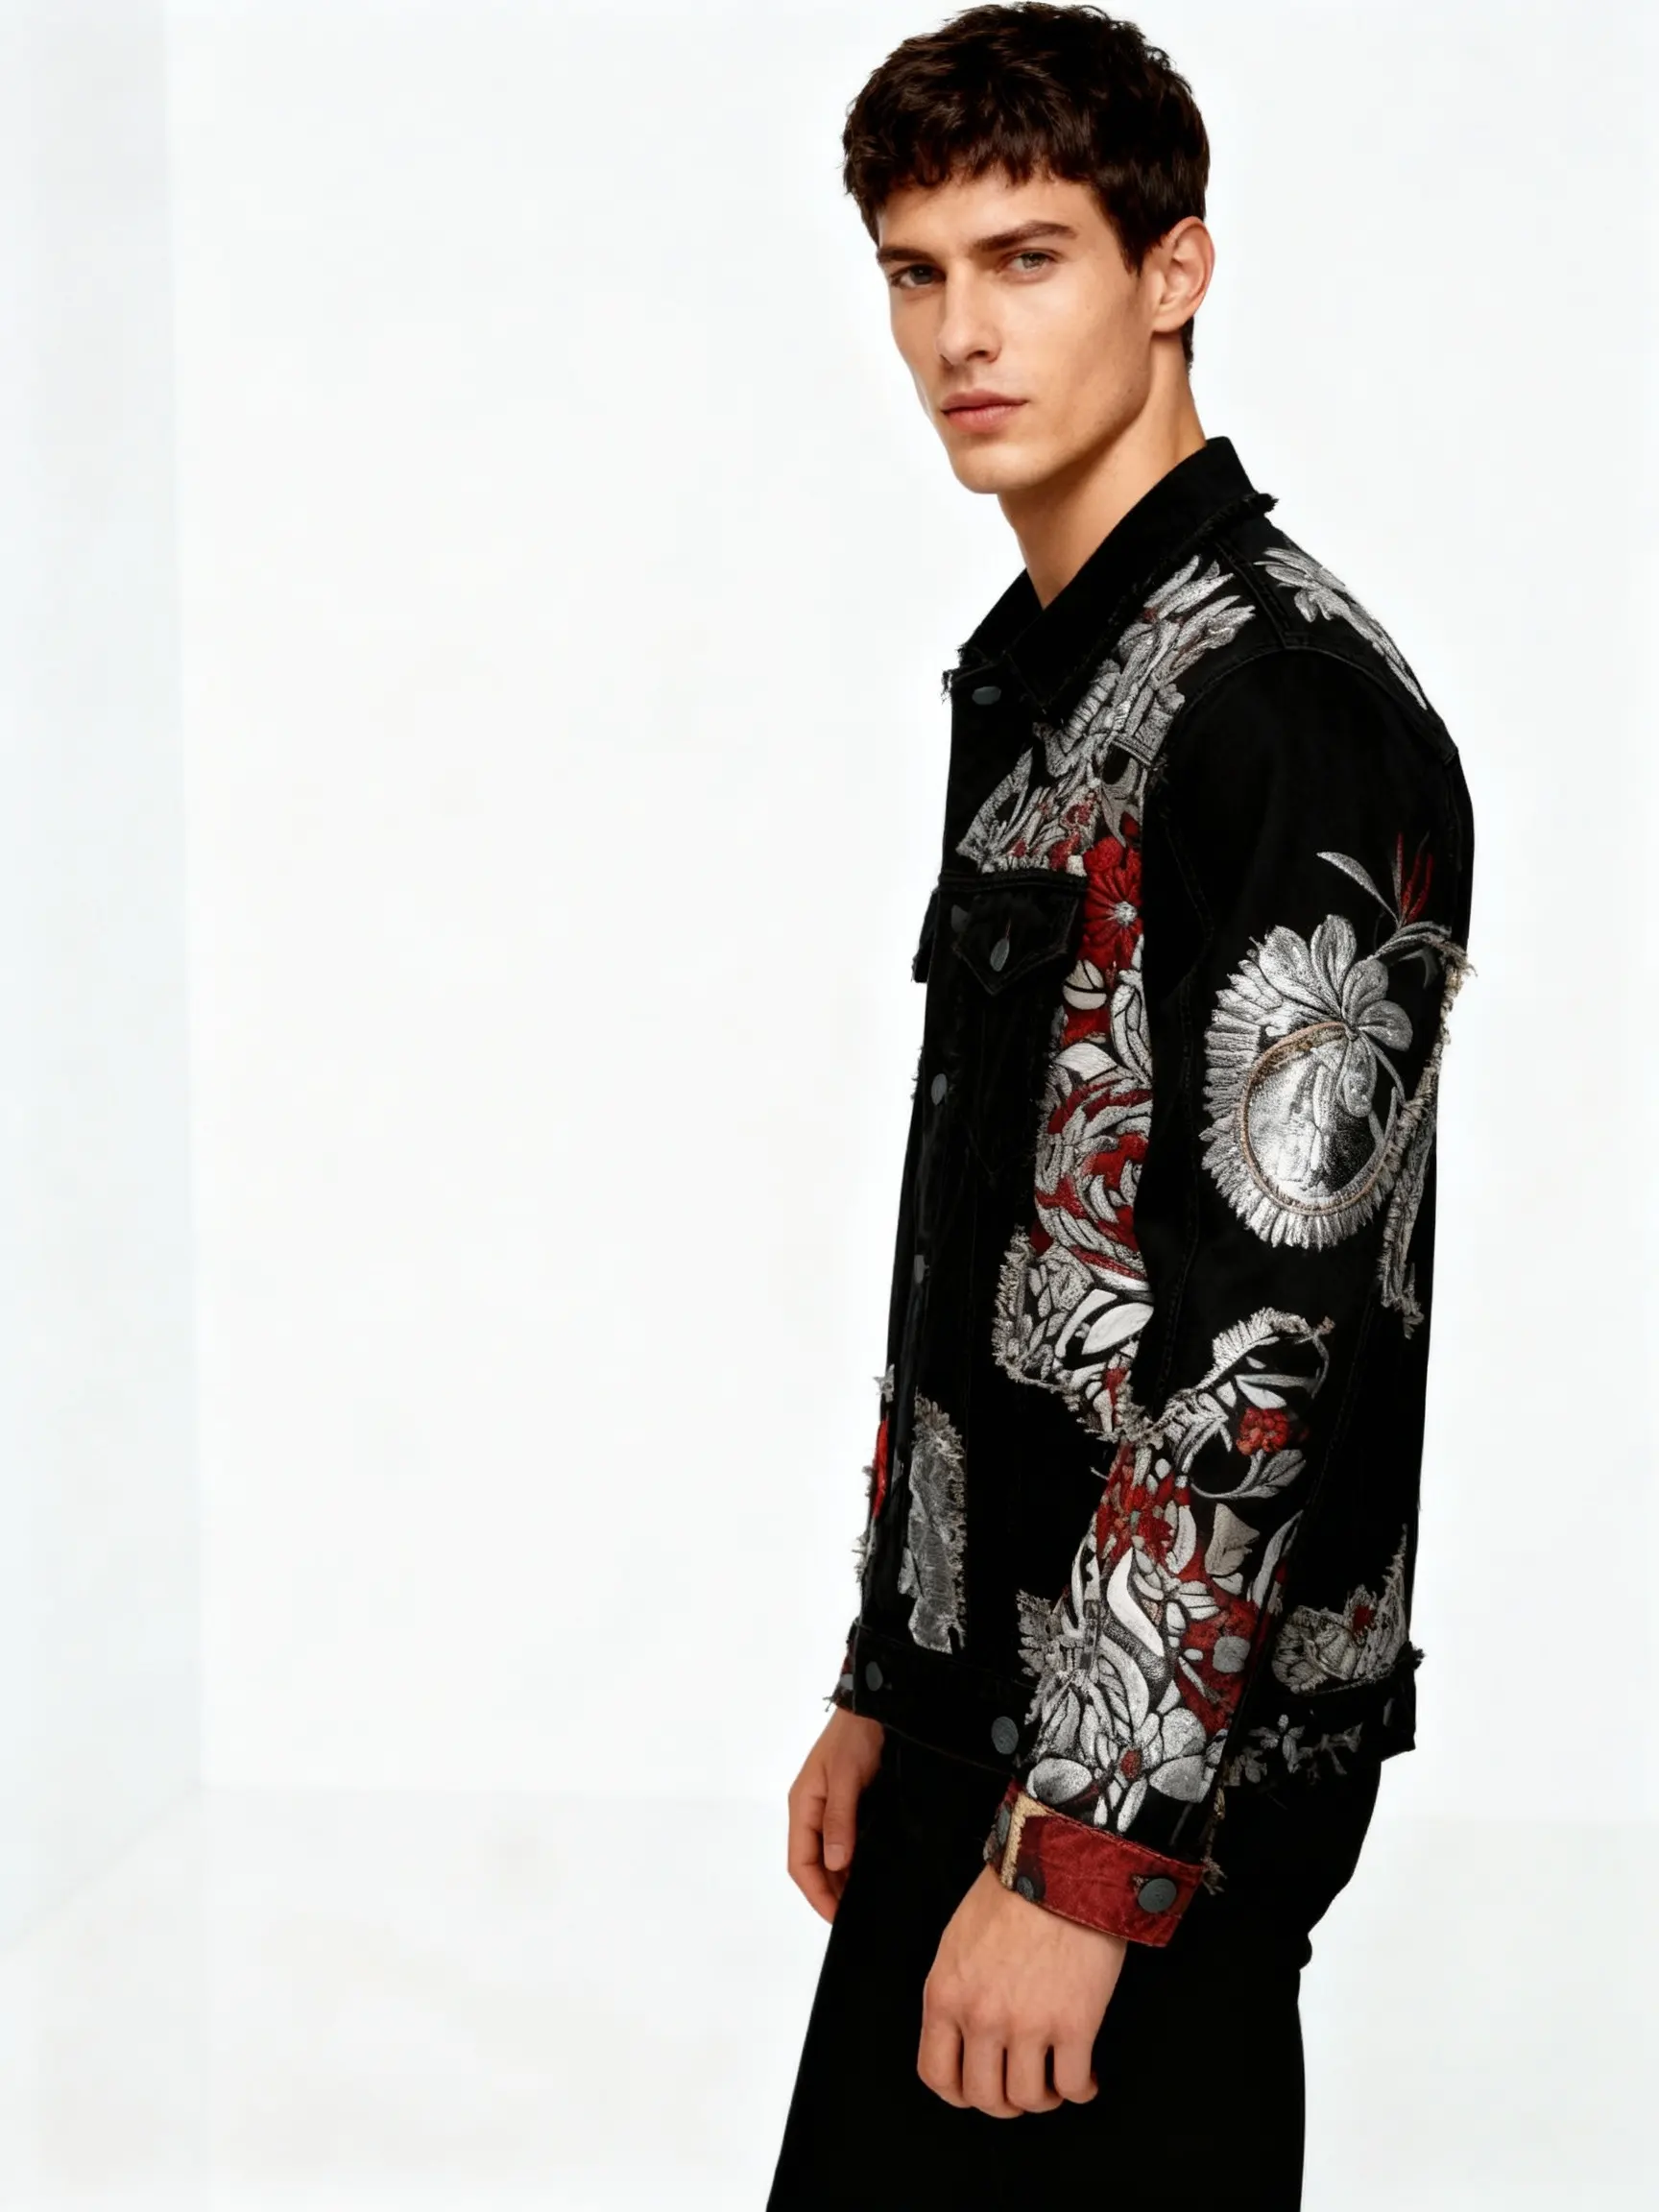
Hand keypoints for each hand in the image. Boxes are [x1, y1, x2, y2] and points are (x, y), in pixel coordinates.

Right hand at [786, 1706, 883, 1921]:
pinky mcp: (847, 1804)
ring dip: (840, 1879)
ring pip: (827, 1855)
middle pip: (811, 1863)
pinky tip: (870, 1871)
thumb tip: (835, 1865)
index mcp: (802, 1805)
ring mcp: (827, 1807)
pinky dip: (852, 1861)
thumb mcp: (846, 1777)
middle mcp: (810, 1810)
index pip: (799, 1862)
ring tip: (864, 1900)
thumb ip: (839, 1820)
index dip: (816, 1893)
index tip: (838, 1917)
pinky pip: (843, 1841)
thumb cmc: (855, 1738)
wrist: (873, 1706)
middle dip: (828, 1892)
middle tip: (856, 1916)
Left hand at [918, 1863, 1125, 2115]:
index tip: (977, 2089)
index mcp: (946, 1994)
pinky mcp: (1074, 2024)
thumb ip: (956, 1990)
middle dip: (1004, 2101)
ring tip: (1055, 2080)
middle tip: (1022, 2085)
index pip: (936, 2074)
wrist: (1062, 1864)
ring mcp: (1027, 2024)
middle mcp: (981, 2016)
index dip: (959, 2092)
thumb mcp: (958, 1940)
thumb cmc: (1012, 1892)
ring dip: (1044, 2098)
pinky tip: (1085, 2077)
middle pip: (983, 2097)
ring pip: (1028, 2099)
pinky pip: (1073, 2086)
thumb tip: (964, 2032)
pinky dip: (1081, 2090)